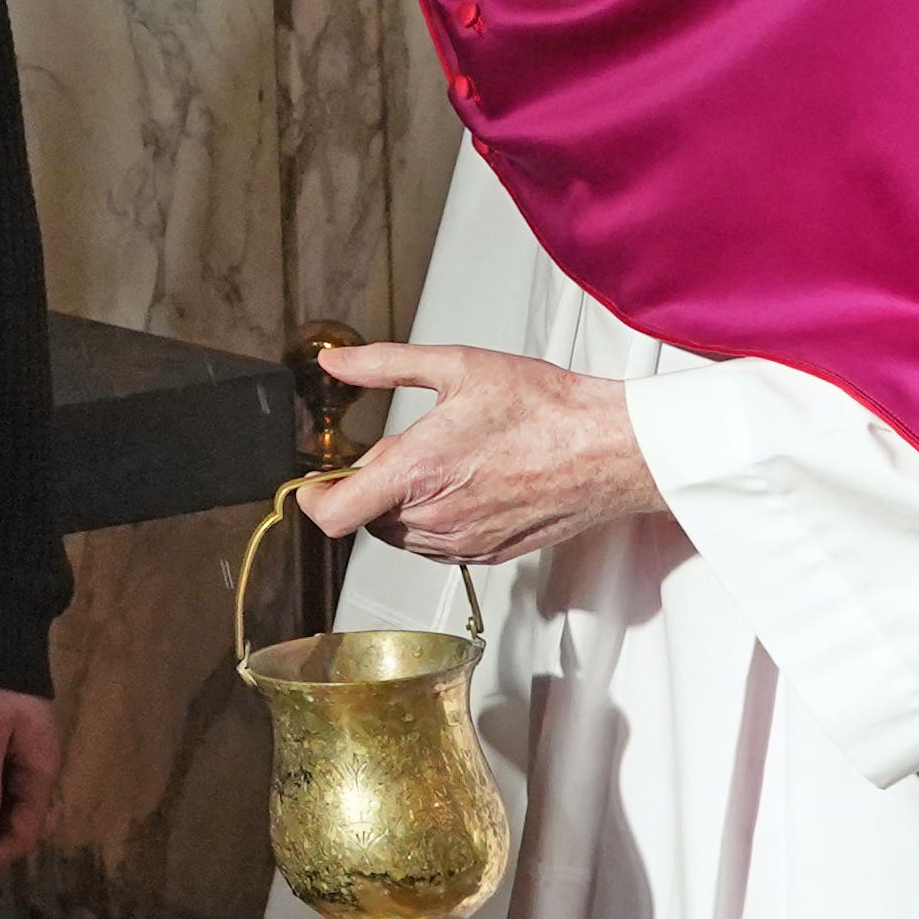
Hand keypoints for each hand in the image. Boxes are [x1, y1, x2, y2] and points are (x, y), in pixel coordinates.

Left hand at [295, 341, 661, 565]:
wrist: (606, 449)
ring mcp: (463, 544)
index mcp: (416, 474)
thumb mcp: (455, 366)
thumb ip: (383, 366)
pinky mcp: (488, 555)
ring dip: (403, 504)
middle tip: (409, 444)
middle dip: (373, 484)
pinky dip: (436, 519)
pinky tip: (468, 482)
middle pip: (367, 517)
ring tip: (445, 459)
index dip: (312, 498)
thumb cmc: (542, 407)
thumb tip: (335, 363)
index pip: (334, 515)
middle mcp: (434, 520)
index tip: (315, 478)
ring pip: (401, 534)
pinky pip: (438, 546)